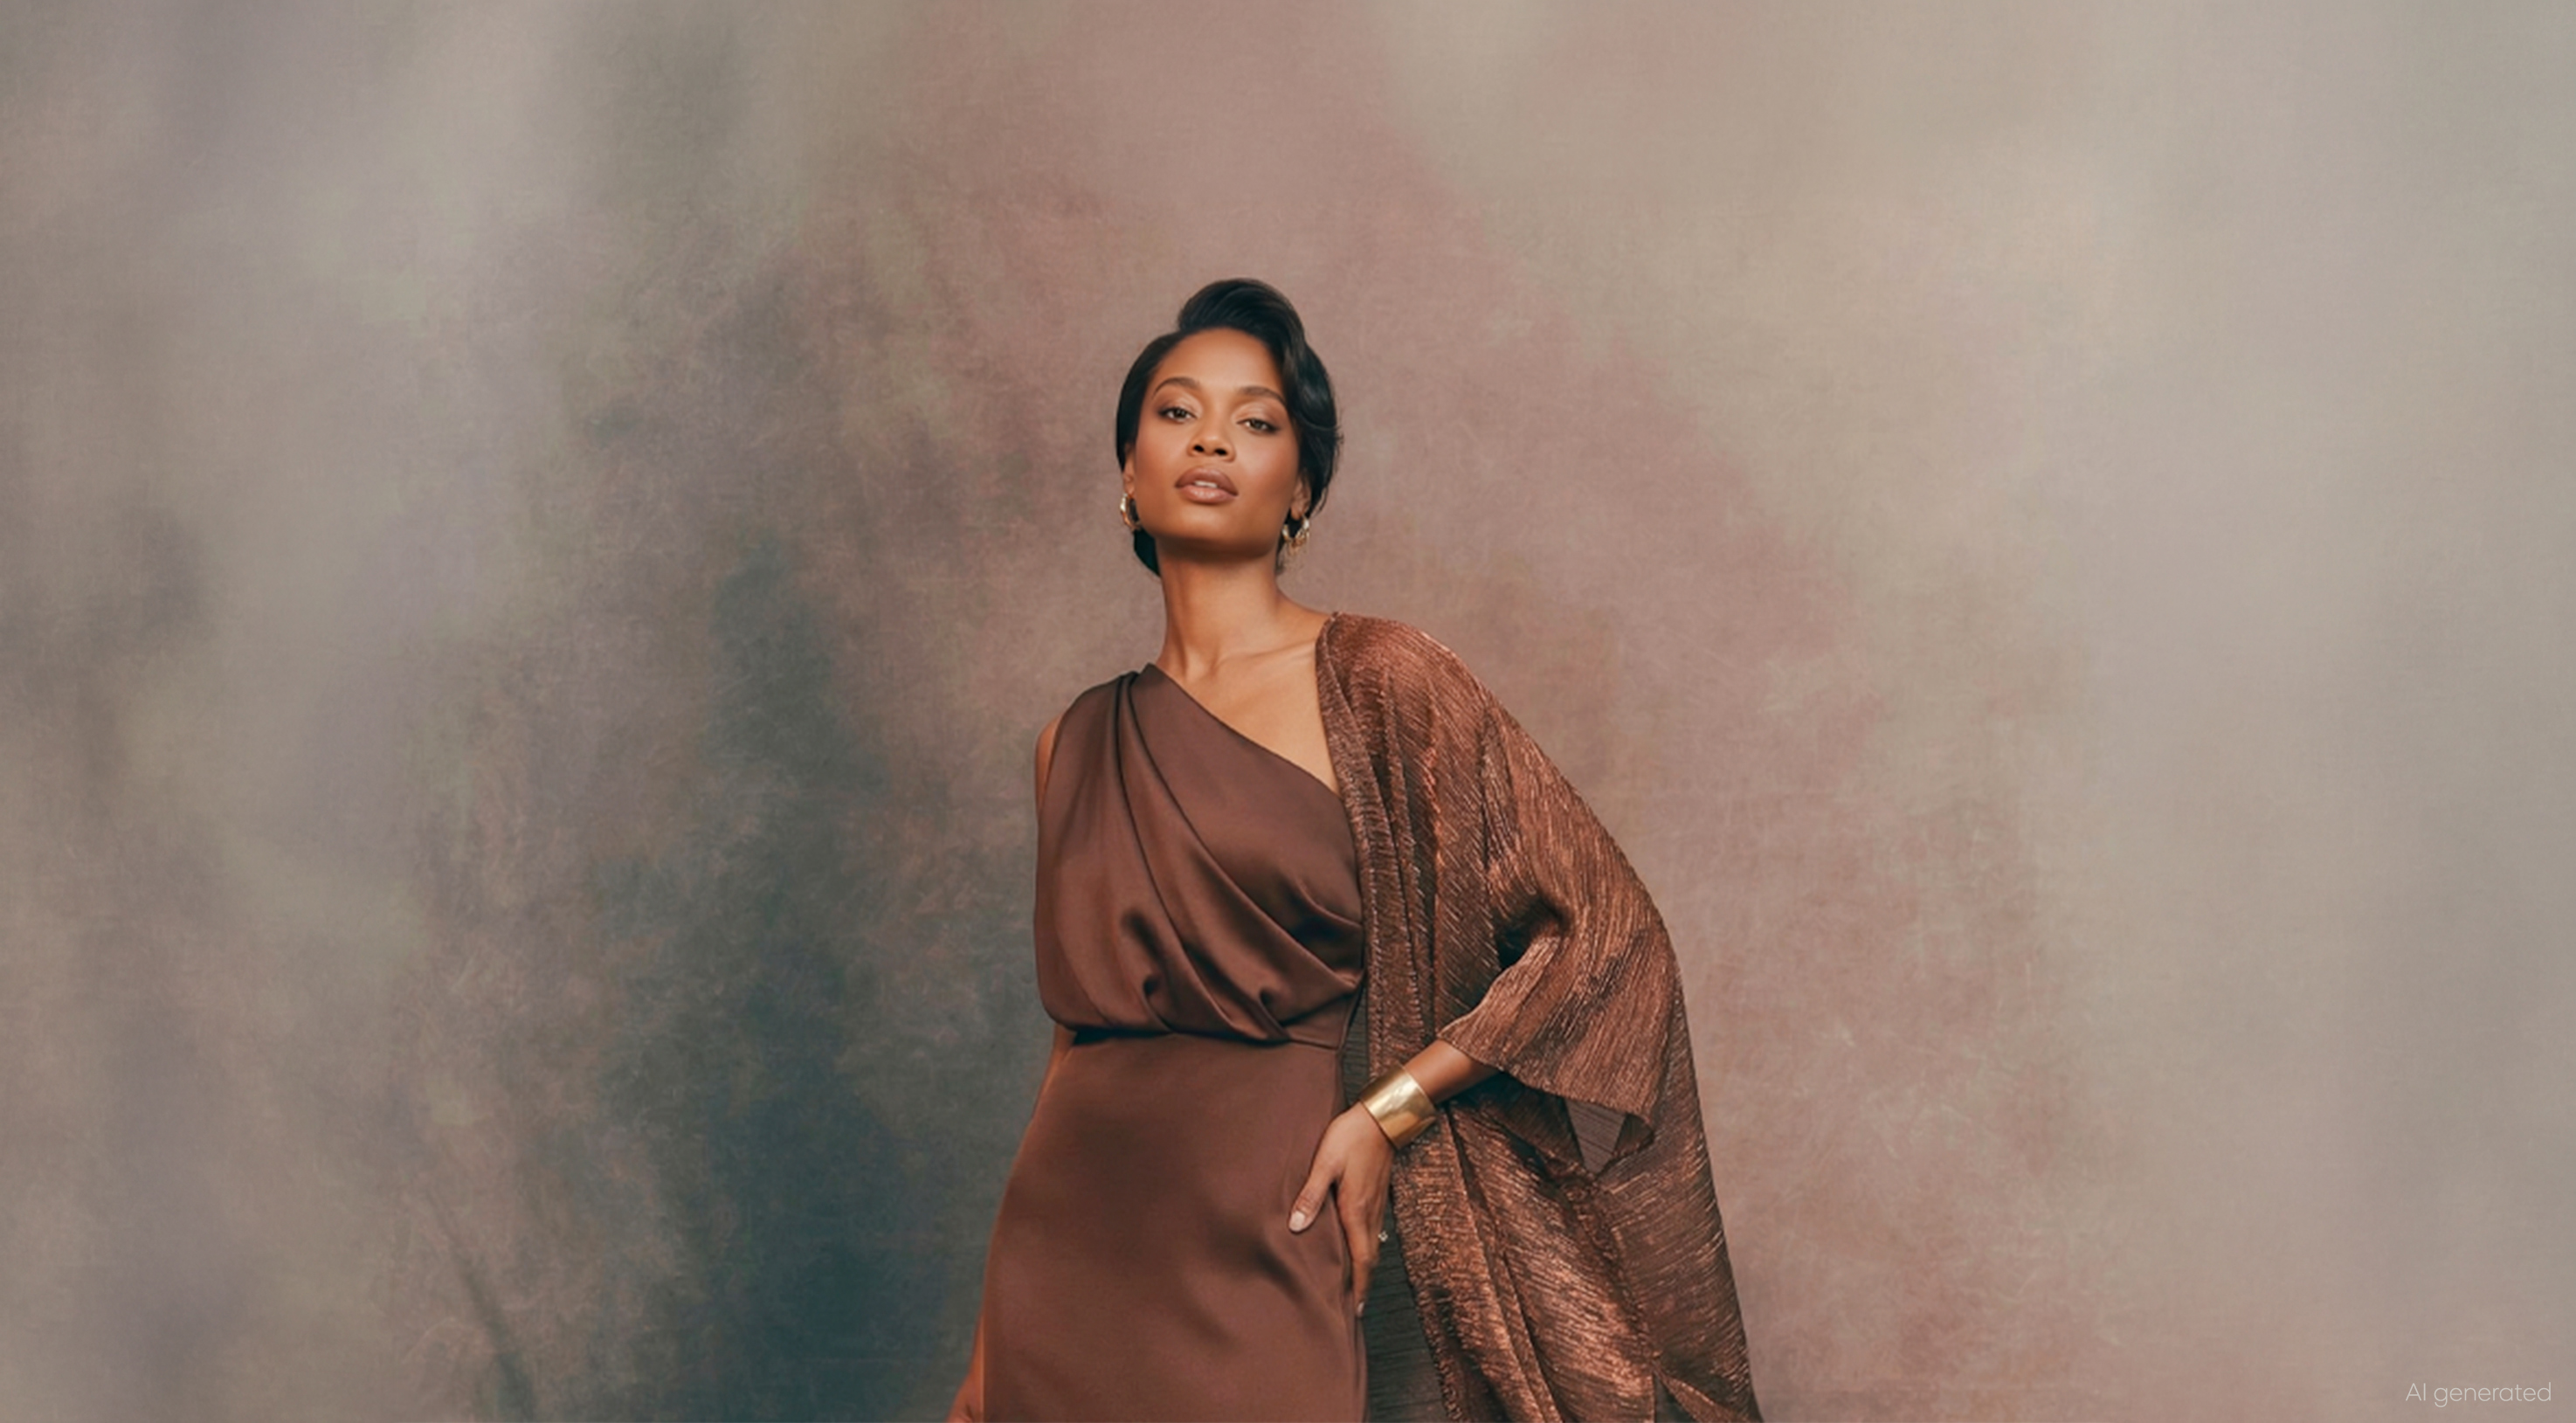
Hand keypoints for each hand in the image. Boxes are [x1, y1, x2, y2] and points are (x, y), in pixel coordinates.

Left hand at [1288, 1104, 1395, 1313]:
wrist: (1382, 1118)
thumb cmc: (1350, 1137)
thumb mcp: (1324, 1163)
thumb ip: (1310, 1195)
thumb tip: (1296, 1227)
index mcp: (1356, 1210)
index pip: (1361, 1259)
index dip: (1359, 1286)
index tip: (1355, 1310)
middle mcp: (1370, 1213)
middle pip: (1369, 1259)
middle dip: (1362, 1285)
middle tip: (1354, 1309)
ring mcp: (1377, 1206)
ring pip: (1372, 1246)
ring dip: (1364, 1269)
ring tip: (1353, 1287)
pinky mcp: (1378, 1197)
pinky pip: (1372, 1232)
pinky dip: (1365, 1249)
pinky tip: (1356, 1250)